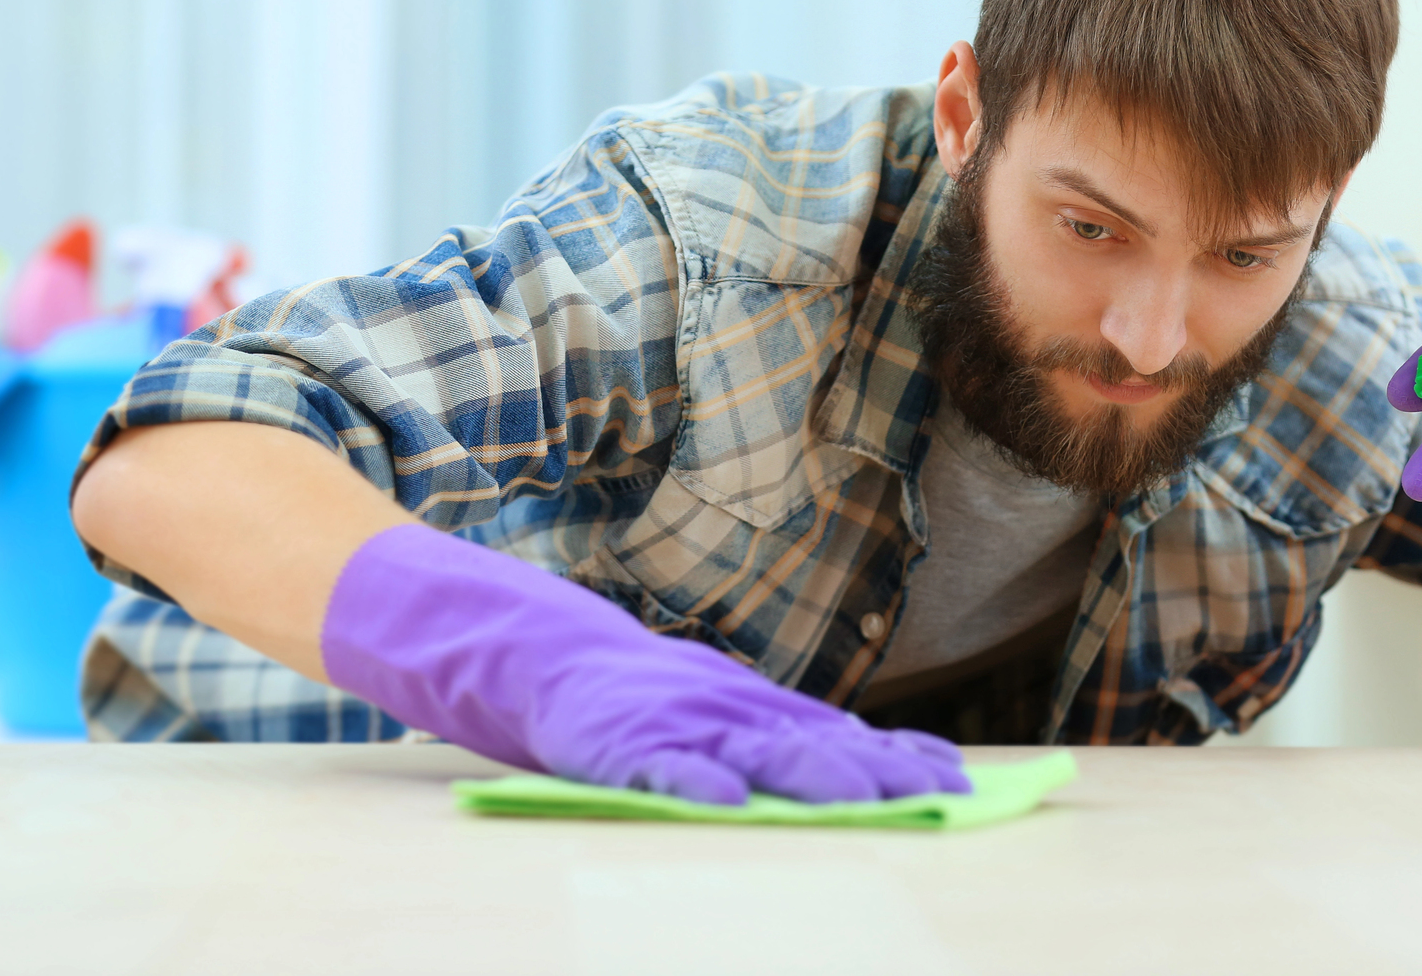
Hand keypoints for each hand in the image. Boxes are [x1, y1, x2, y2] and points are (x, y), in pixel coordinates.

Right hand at [322, 524, 969, 804]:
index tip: (950, 777)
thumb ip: (713, 728)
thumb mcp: (655, 702)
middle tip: (943, 791)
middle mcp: (691, 694)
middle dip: (872, 766)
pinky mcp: (589, 724)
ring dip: (809, 772)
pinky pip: (642, 756)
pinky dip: (684, 775)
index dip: (882, 752)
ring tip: (874, 799)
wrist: (470, 621)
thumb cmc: (565, 677)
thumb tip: (783, 764)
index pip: (812, 726)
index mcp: (710, 693)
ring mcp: (643, 705)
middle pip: (797, 734)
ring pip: (740, 742)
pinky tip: (726, 800)